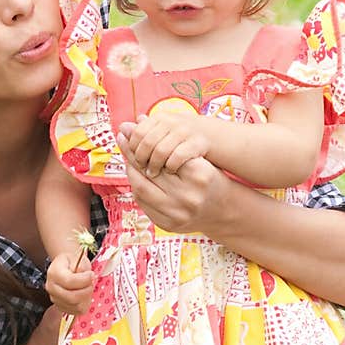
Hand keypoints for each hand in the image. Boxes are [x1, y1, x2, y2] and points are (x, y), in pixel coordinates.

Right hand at [45, 252, 93, 315]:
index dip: (84, 280)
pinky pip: (77, 311)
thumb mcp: (77, 258)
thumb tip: (86, 276)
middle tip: (91, 282)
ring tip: (87, 287)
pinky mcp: (62, 307)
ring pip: (76, 306)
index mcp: (53, 273)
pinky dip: (85, 304)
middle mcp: (51, 288)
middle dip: (87, 290)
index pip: (69, 281)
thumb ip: (81, 266)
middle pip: (72, 297)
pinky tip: (84, 294)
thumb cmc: (71, 262)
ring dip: (87, 297)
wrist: (66, 267)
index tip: (91, 274)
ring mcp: (55, 299)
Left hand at [118, 124, 233, 233]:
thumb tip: (138, 119)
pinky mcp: (169, 225)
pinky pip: (142, 203)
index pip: (160, 153)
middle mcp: (189, 196)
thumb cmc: (209, 177)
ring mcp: (178, 213)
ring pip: (141, 187)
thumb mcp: (197, 157)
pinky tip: (133, 175)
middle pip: (148, 170)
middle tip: (121, 137)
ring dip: (130, 170)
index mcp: (199, 174)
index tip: (130, 129)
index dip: (142, 141)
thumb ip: (170, 139)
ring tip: (126, 156)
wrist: (223, 210)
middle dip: (132, 152)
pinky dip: (136, 186)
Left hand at [120, 108, 211, 176]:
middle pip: (148, 142)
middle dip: (142, 159)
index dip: (133, 148)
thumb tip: (121, 128)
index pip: (138, 133)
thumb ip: (144, 130)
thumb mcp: (163, 129)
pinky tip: (169, 172)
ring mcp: (185, 132)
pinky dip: (170, 166)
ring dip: (154, 165)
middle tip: (141, 169)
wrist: (212, 135)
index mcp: (160, 117)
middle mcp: (171, 122)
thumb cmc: (181, 136)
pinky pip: (177, 157)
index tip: (133, 159)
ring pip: (160, 151)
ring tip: (152, 174)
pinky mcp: (196, 143)